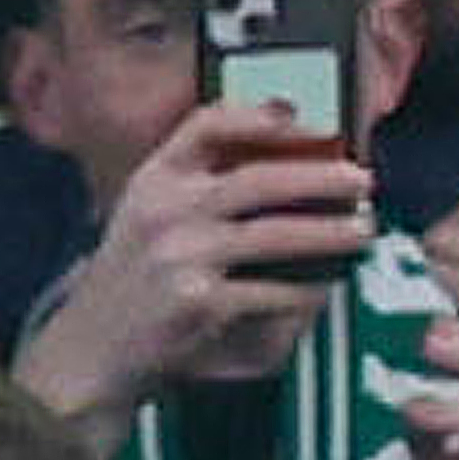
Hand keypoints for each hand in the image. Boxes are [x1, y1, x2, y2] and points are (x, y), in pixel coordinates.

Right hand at [17, 101, 375, 412]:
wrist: (95, 343)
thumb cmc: (139, 278)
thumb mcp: (153, 217)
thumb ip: (202, 190)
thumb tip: (296, 175)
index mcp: (155, 179)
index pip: (204, 127)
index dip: (257, 117)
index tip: (302, 116)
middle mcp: (165, 210)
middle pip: (257, 179)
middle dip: (319, 178)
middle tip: (362, 181)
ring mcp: (181, 256)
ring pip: (275, 235)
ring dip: (330, 233)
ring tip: (364, 230)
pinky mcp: (200, 302)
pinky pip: (275, 292)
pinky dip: (310, 289)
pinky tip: (330, 285)